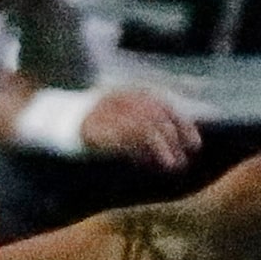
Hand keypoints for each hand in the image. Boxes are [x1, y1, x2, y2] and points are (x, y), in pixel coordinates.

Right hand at [81, 90, 201, 173]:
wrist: (64, 120)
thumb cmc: (104, 122)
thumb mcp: (129, 115)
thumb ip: (152, 123)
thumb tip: (180, 141)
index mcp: (134, 94)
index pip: (167, 107)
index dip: (184, 126)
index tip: (195, 145)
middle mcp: (124, 99)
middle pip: (158, 117)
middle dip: (175, 139)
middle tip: (185, 160)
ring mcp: (110, 112)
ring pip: (144, 128)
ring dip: (161, 148)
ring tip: (172, 165)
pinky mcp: (98, 128)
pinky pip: (124, 140)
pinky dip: (140, 154)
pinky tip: (148, 165)